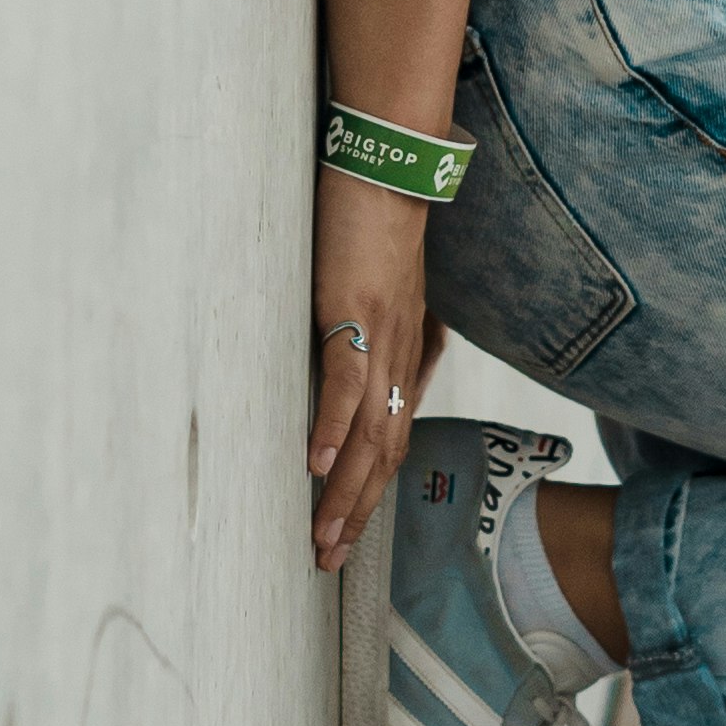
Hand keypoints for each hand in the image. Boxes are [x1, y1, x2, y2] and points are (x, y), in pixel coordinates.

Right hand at [309, 181, 451, 570]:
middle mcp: (405, 353)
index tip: (348, 533)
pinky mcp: (357, 311)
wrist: (387, 166)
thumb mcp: (381, 288)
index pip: (395, 438)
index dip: (372, 491)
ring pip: (371, 431)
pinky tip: (316, 463)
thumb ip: (374, 330)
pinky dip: (334, 426)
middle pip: (387, 451)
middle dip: (357, 512)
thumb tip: (360, 364)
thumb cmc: (374, 221)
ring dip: (345, 489)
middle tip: (328, 559)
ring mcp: (385, 335)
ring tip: (321, 534)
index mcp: (409, 351)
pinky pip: (347, 381)